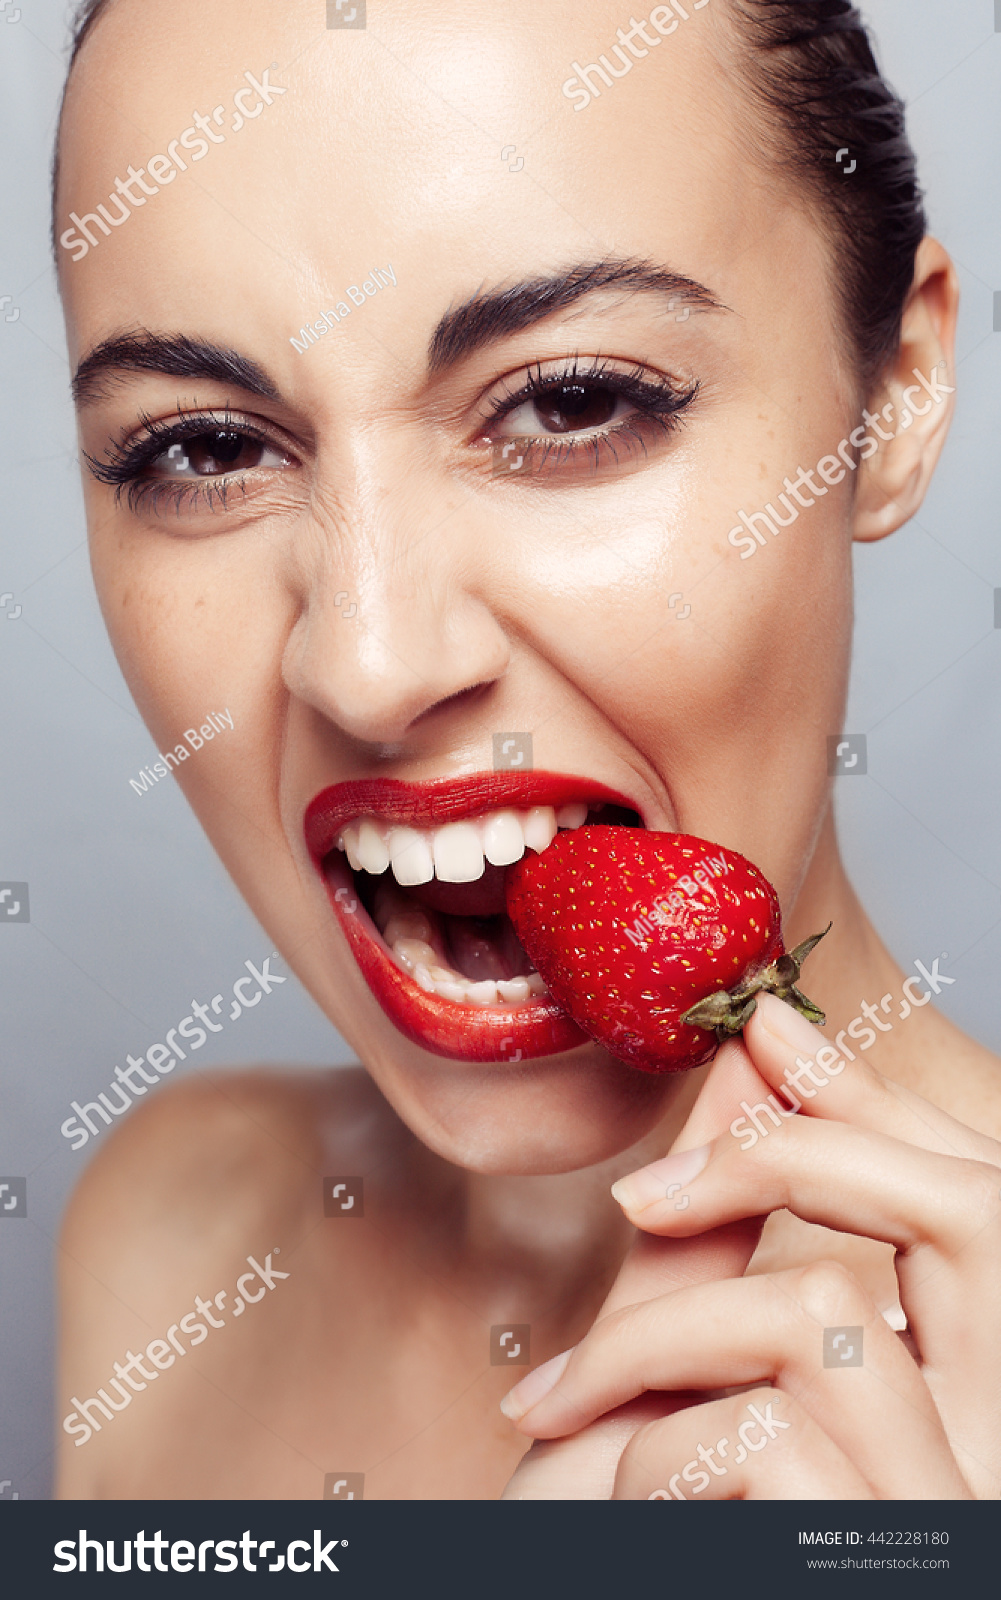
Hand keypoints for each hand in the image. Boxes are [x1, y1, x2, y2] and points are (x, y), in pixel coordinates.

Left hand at [501, 994, 1000, 1498]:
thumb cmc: (618, 1540)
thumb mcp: (669, 1389)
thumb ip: (713, 1248)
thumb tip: (747, 1068)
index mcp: (940, 1409)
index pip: (960, 1218)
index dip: (867, 1111)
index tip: (767, 1029)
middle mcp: (971, 1455)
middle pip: (919, 1236)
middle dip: (757, 1178)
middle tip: (638, 1199)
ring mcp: (932, 1514)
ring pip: (816, 1318)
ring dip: (650, 1349)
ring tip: (564, 1421)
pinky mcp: (877, 1552)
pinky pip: (756, 1432)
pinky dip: (648, 1450)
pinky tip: (619, 1512)